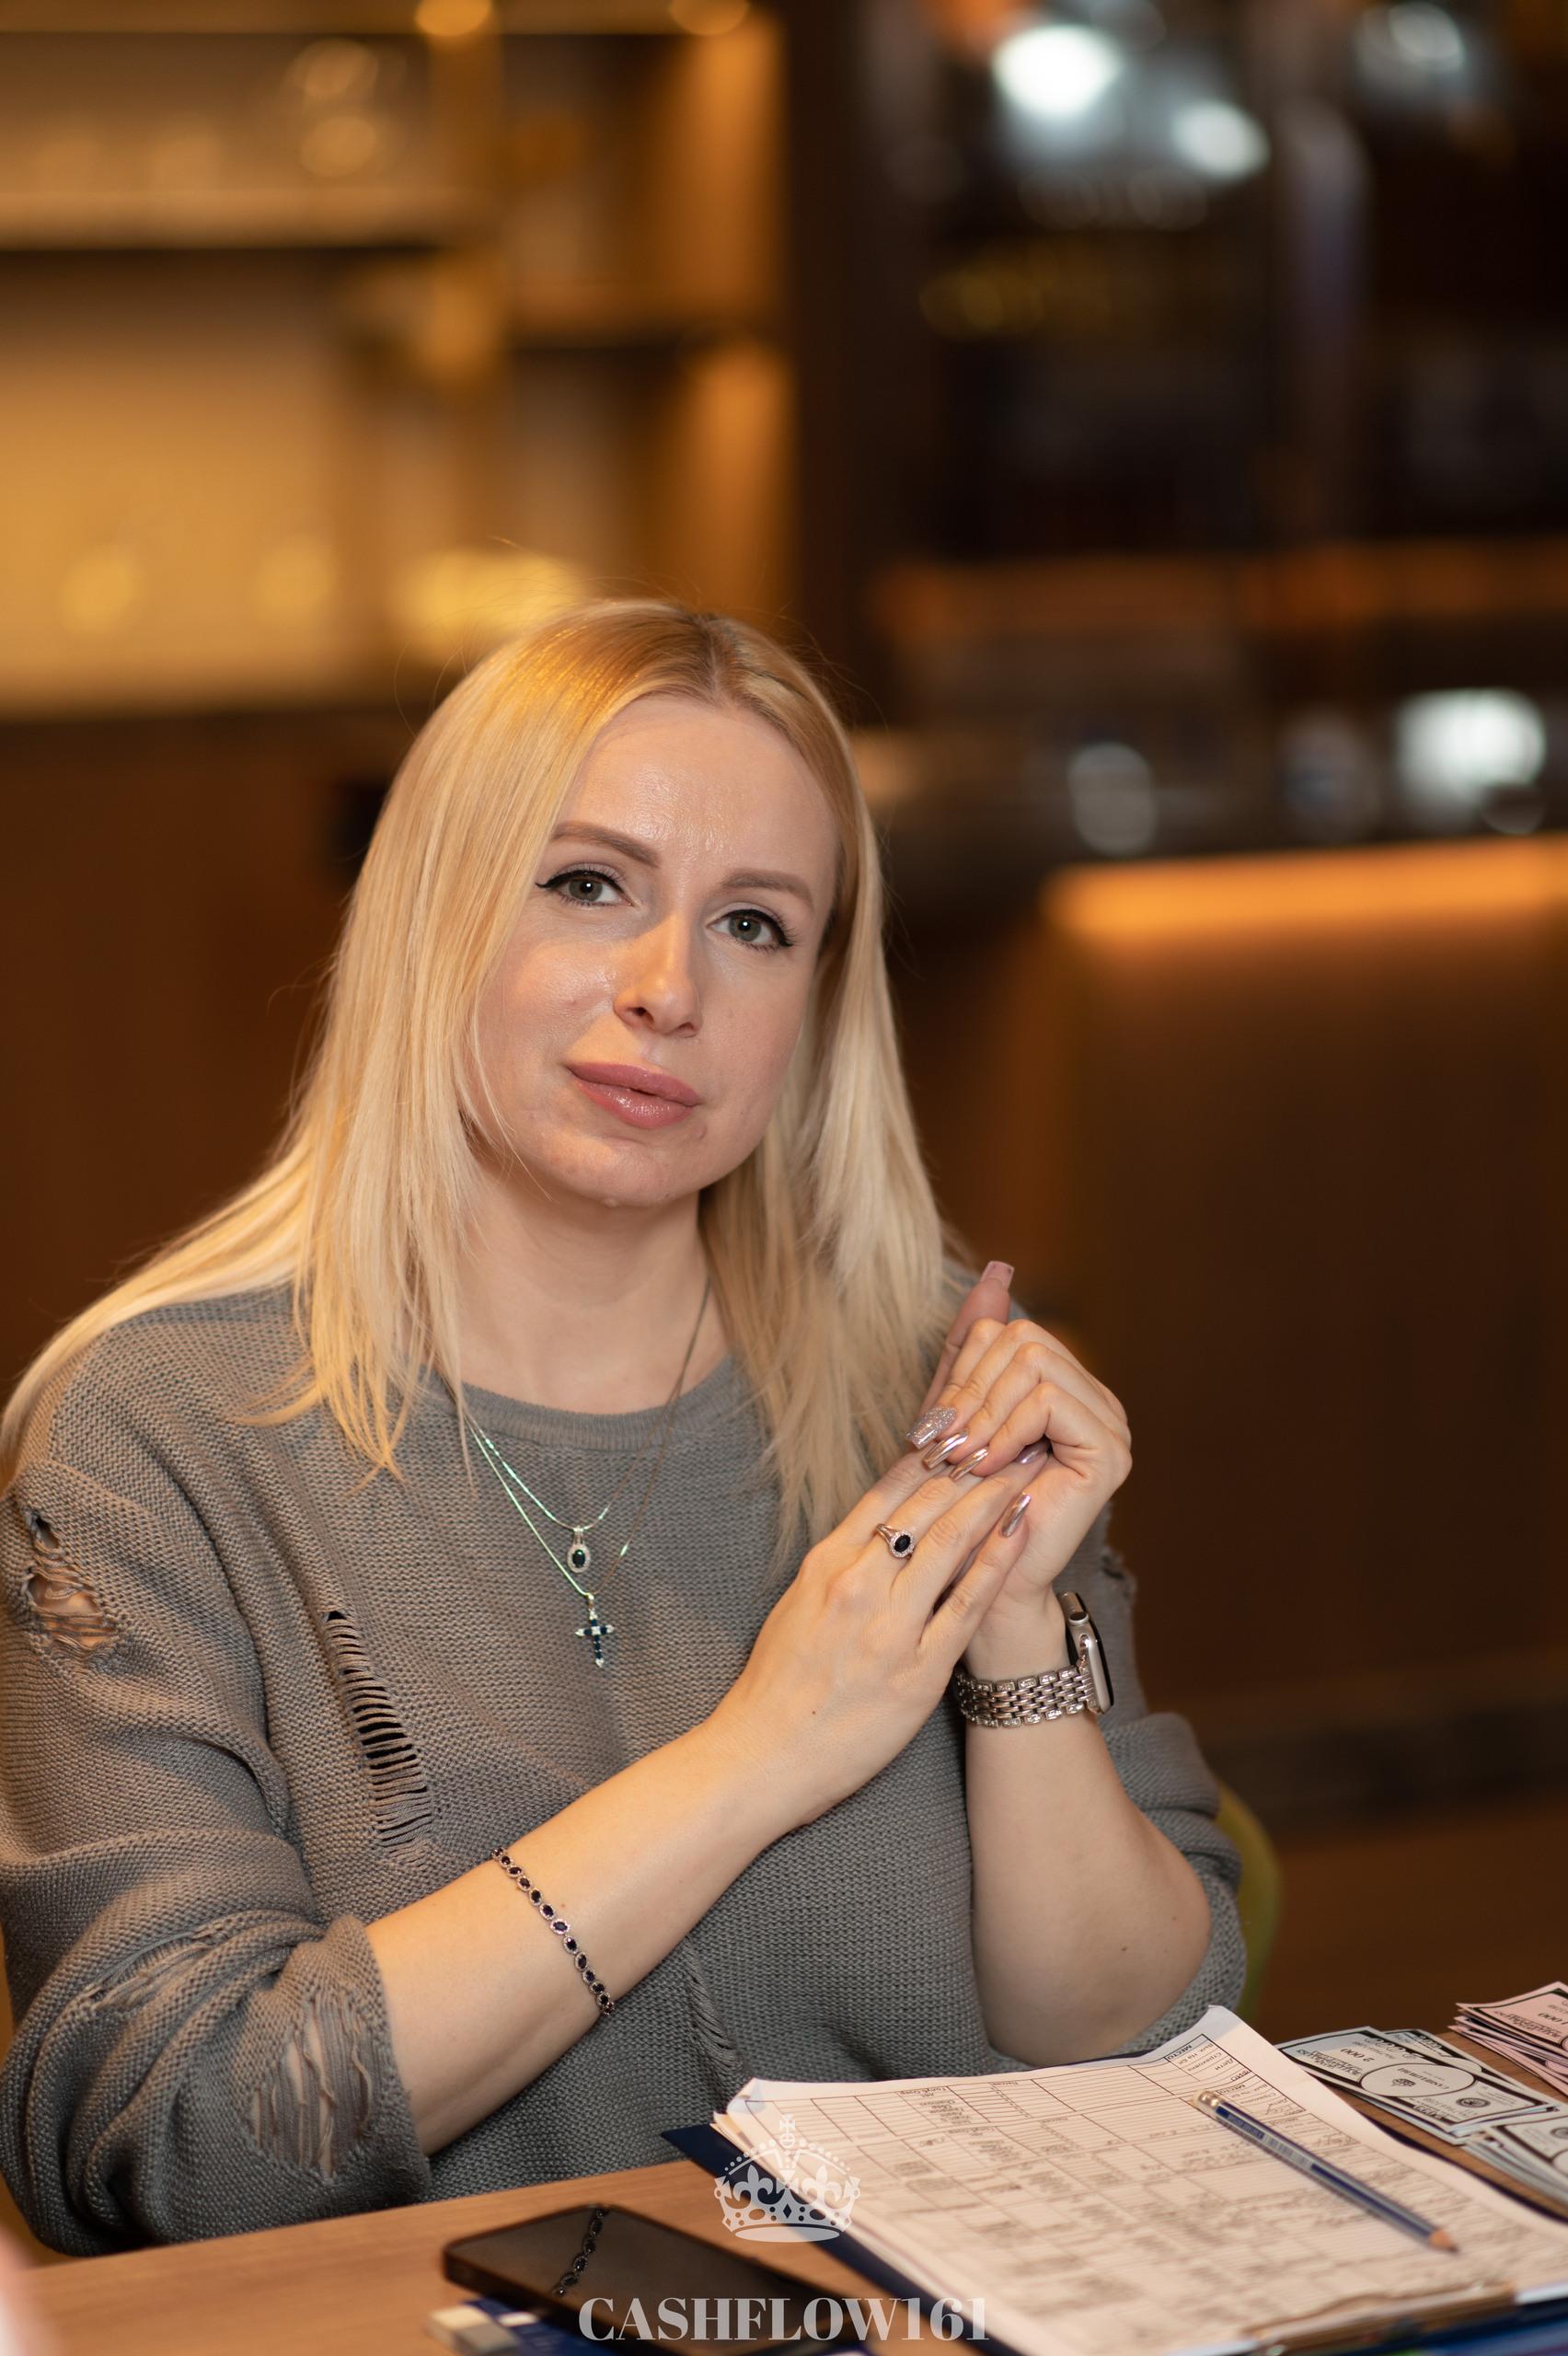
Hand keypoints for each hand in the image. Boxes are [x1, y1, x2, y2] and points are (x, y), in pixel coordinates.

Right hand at [705, 1446, 1041, 1828]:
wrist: (763, 1757)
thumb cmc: (777, 1685)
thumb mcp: (798, 1604)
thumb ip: (839, 1564)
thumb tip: (878, 1528)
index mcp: (826, 1562)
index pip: (887, 1490)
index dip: (934, 1455)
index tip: (968, 1431)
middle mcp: (858, 1583)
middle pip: (925, 1505)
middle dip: (974, 1464)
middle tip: (1015, 1434)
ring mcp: (889, 1626)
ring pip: (949, 1541)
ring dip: (994, 1497)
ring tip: (1028, 1467)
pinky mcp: (918, 1671)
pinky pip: (966, 1605)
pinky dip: (997, 1561)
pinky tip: (1021, 1531)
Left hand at [908, 1265, 1131, 1667]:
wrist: (977, 1582)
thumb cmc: (961, 1505)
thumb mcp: (956, 1413)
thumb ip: (972, 1345)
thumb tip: (996, 1270)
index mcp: (1065, 1386)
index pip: (1009, 1331)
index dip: (962, 1371)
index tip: (933, 1426)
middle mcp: (1096, 1399)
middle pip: (1023, 1339)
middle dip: (970, 1391)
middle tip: (943, 1444)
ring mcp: (1111, 1425)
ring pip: (1034, 1364)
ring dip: (983, 1413)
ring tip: (962, 1459)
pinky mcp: (1110, 1454)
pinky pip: (1047, 1401)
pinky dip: (1005, 1429)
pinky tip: (985, 1466)